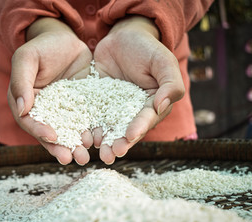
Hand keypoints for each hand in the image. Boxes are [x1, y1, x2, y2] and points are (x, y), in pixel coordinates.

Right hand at [8, 17, 92, 164]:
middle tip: (70, 159)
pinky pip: (85, 121)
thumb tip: (23, 108)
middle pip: (50, 133)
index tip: (53, 137)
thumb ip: (22, 81)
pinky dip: (90, 132)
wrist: (65, 39)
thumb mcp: (27, 58)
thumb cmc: (42, 46)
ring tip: (85, 157)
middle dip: (60, 147)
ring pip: (69, 131)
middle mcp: (45, 111)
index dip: (40, 131)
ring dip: (76, 145)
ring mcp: (64, 110)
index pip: (30, 121)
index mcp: (27, 102)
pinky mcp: (81, 106)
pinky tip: (98, 140)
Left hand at [93, 16, 184, 163]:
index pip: (147, 119)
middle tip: (110, 154)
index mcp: (153, 105)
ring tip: (95, 150)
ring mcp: (114, 108)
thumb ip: (169, 84)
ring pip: (109, 127)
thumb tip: (161, 106)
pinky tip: (81, 135)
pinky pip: (93, 116)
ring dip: (102, 140)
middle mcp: (134, 111)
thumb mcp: (163, 61)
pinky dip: (88, 126)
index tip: (129, 136)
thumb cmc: (147, 48)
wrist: (123, 36)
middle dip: (119, 143)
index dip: (139, 128)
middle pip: (127, 130)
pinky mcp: (98, 103)